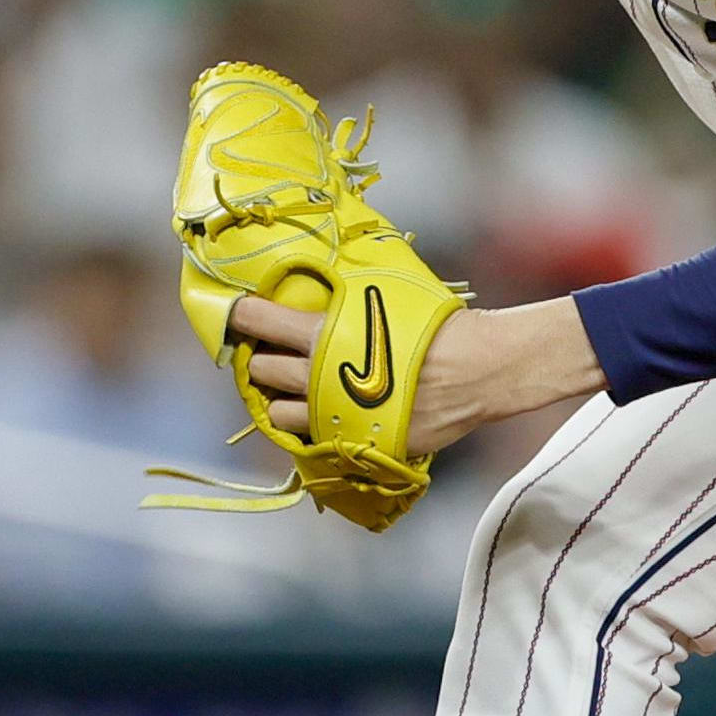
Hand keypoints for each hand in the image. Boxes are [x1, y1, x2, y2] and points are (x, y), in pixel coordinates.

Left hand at [227, 294, 601, 455]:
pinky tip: (322, 413)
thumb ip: (346, 292)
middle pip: (261, 372)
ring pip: (278, 416)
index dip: (241, 316)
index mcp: (324, 334)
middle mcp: (321, 377)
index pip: (257, 320)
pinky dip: (311, 429)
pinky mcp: (354, 444)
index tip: (234, 314)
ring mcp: (336, 417)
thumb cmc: (437, 322)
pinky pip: (313, 443)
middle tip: (271, 353)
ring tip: (295, 388)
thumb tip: (320, 271)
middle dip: (261, 360)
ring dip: (280, 400)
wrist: (481, 370)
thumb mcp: (387, 290)